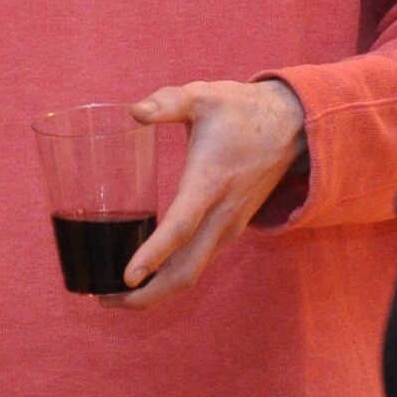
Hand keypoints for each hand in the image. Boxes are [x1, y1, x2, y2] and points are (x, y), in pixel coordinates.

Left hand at [112, 78, 305, 307]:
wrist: (292, 127)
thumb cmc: (242, 110)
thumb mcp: (205, 96)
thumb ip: (169, 101)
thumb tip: (134, 111)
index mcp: (210, 182)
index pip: (181, 227)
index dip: (154, 254)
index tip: (127, 277)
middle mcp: (222, 214)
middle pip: (186, 270)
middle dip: (147, 294)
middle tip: (104, 300)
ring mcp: (229, 227)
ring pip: (193, 272)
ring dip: (158, 290)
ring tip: (115, 296)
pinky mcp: (230, 229)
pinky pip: (199, 262)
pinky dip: (172, 276)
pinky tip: (147, 276)